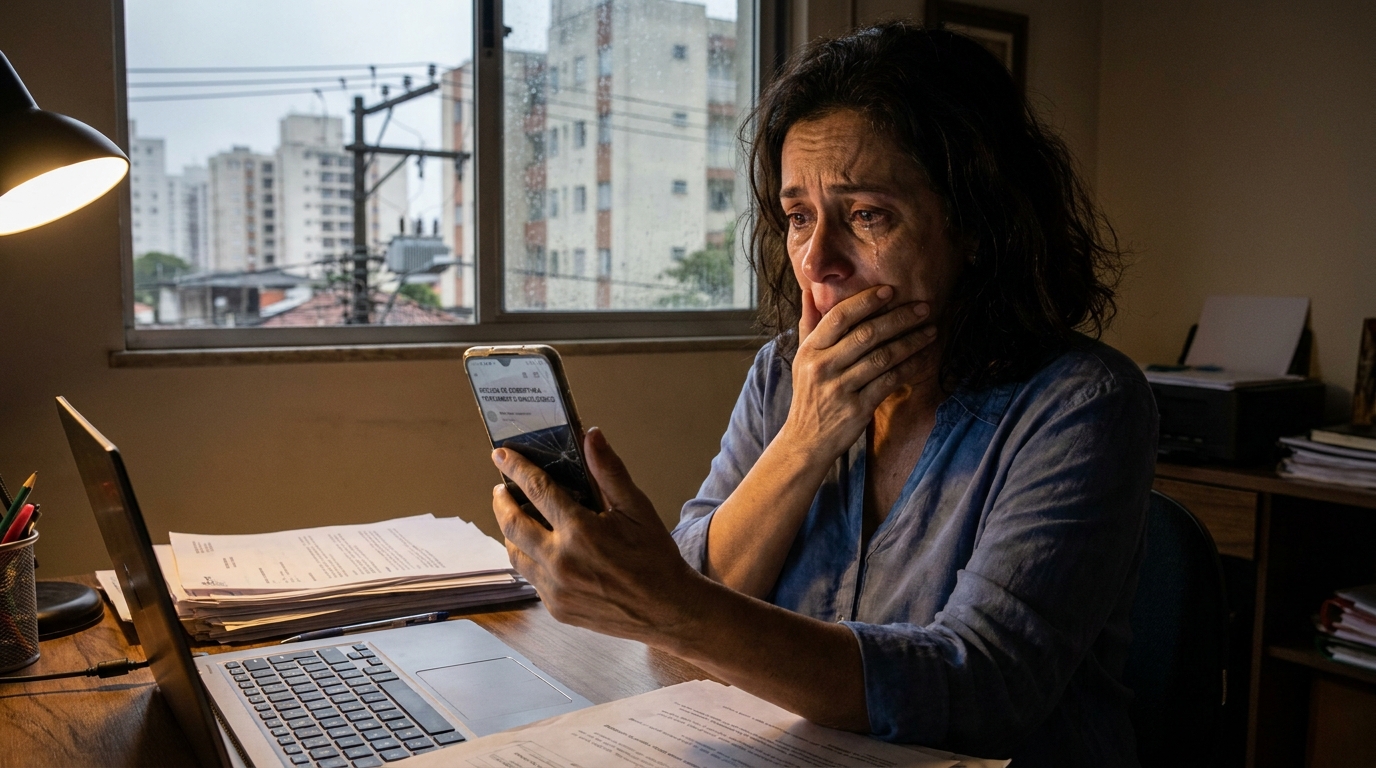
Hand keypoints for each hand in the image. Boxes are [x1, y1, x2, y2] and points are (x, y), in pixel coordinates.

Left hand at [491, 428, 701, 640]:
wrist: (667, 610)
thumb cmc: (655, 557)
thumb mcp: (637, 508)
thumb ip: (609, 471)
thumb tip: (591, 436)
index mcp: (580, 531)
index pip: (537, 489)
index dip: (516, 468)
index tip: (501, 455)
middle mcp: (560, 561)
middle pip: (512, 523)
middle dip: (501, 501)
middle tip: (501, 487)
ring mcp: (555, 588)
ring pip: (515, 554)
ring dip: (509, 531)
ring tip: (514, 516)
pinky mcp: (556, 607)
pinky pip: (530, 578)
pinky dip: (528, 558)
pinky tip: (537, 548)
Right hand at [784, 285, 936, 461]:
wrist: (806, 441)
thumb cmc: (808, 395)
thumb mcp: (801, 359)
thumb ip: (809, 325)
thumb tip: (809, 292)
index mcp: (810, 350)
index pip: (839, 317)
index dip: (866, 301)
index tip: (890, 290)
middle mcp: (823, 367)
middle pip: (867, 334)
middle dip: (899, 318)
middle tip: (923, 307)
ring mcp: (840, 389)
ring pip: (882, 357)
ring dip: (911, 342)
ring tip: (931, 331)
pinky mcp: (857, 408)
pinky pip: (889, 381)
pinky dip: (909, 367)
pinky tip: (923, 358)